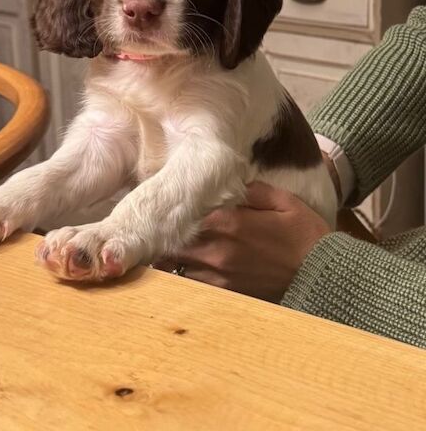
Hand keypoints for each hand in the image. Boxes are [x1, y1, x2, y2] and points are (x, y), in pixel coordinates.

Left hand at [159, 182, 331, 301]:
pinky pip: (195, 286)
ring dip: (172, 258)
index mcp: (229, 222)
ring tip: (164, 249)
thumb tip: (228, 183)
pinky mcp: (228, 294)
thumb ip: (251, 189)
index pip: (184, 215)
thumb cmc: (304, 233)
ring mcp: (221, 275)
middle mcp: (218, 250)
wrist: (322, 274)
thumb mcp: (282, 200)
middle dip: (165, 236)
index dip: (172, 212)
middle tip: (155, 229)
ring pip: (179, 267)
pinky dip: (186, 277)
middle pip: (175, 243)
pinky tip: (183, 270)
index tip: (163, 208)